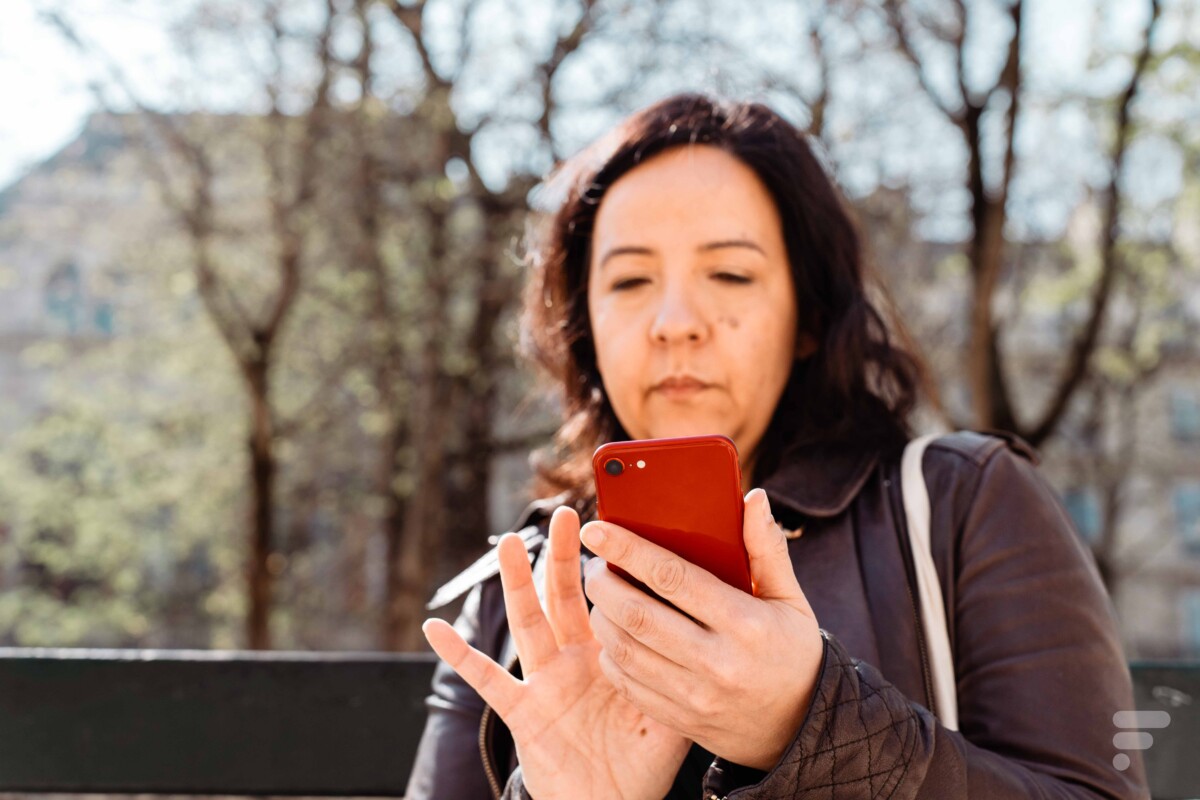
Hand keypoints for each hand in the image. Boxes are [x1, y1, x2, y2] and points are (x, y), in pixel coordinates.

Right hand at [423, 507, 691, 799]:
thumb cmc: (642, 764)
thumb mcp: (673, 715)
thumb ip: (686, 675)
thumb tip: (719, 636)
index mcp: (609, 654)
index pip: (607, 600)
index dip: (609, 565)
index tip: (617, 525)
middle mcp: (572, 659)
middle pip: (564, 596)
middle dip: (563, 555)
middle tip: (566, 513)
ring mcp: (544, 682)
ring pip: (527, 622)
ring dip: (515, 583)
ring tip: (508, 542)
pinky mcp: (522, 711)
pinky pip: (486, 680)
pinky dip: (459, 655)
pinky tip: (434, 629)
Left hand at [581, 487, 823, 770]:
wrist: (800, 726)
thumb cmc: (790, 650)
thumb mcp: (789, 599)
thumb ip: (767, 548)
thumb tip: (754, 497)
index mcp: (745, 624)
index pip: (672, 577)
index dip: (628, 550)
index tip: (597, 529)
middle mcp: (717, 662)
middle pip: (638, 614)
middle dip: (603, 583)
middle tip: (593, 565)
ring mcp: (695, 695)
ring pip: (625, 650)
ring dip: (601, 617)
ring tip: (600, 595)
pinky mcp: (680, 719)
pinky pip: (628, 684)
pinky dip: (610, 655)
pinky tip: (612, 633)